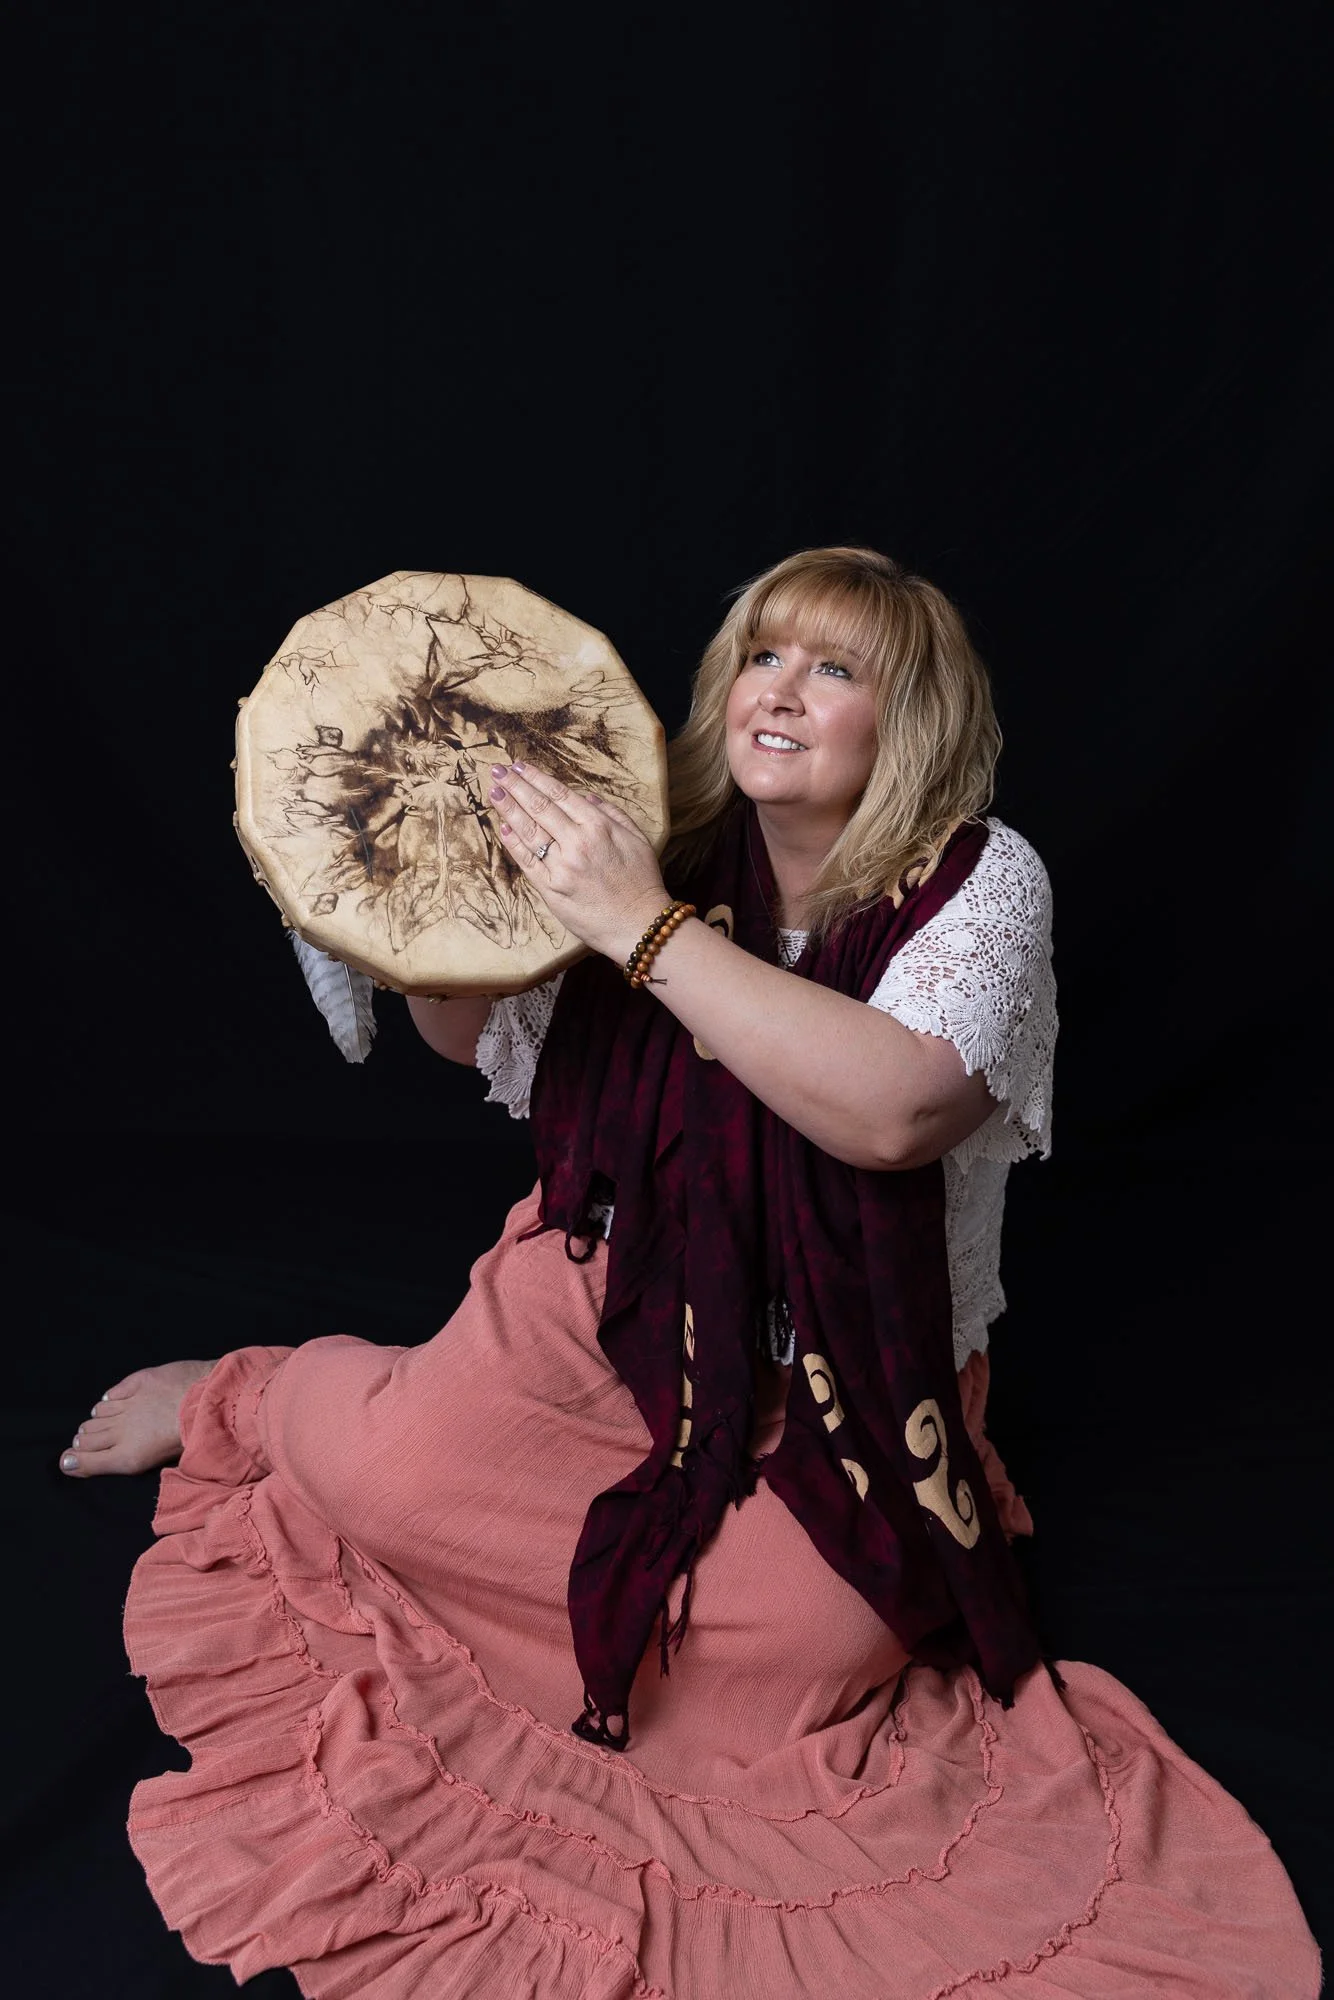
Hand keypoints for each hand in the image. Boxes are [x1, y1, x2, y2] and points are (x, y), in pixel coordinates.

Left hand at [488, 762, 670, 962]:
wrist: (638, 924)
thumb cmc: (641, 882)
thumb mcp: (637, 839)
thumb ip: (613, 813)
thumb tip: (587, 797)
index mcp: (598, 826)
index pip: (560, 795)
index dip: (537, 778)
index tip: (520, 766)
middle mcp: (577, 842)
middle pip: (539, 807)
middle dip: (515, 786)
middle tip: (497, 771)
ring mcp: (561, 866)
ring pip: (528, 831)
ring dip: (508, 809)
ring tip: (494, 792)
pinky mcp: (551, 889)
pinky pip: (527, 861)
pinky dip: (513, 843)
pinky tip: (502, 827)